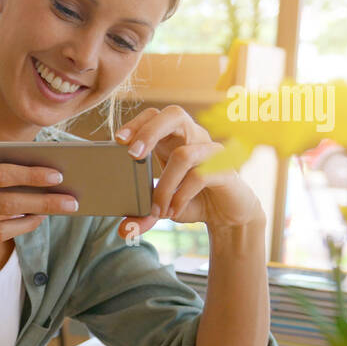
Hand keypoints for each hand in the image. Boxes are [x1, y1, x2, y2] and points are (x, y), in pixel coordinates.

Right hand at [0, 153, 78, 244]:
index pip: (0, 175)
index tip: (56, 175)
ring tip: (50, 214)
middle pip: (7, 204)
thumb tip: (11, 164)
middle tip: (70, 202)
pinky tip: (23, 221)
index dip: (31, 176)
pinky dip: (8, 228)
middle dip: (43, 203)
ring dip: (30, 221)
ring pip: (0, 227)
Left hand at [113, 105, 264, 238]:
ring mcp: (211, 151)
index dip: (137, 123)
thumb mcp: (162, 207)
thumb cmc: (192, 201)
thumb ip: (143, 215)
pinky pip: (200, 176)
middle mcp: (193, 138)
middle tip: (133, 155)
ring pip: (184, 154)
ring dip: (165, 185)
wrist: (228, 216)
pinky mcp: (225, 169)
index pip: (155, 116)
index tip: (118, 139)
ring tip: (157, 209)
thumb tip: (123, 230)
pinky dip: (181, 196)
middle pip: (174, 115)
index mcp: (173, 139)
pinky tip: (174, 210)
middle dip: (149, 131)